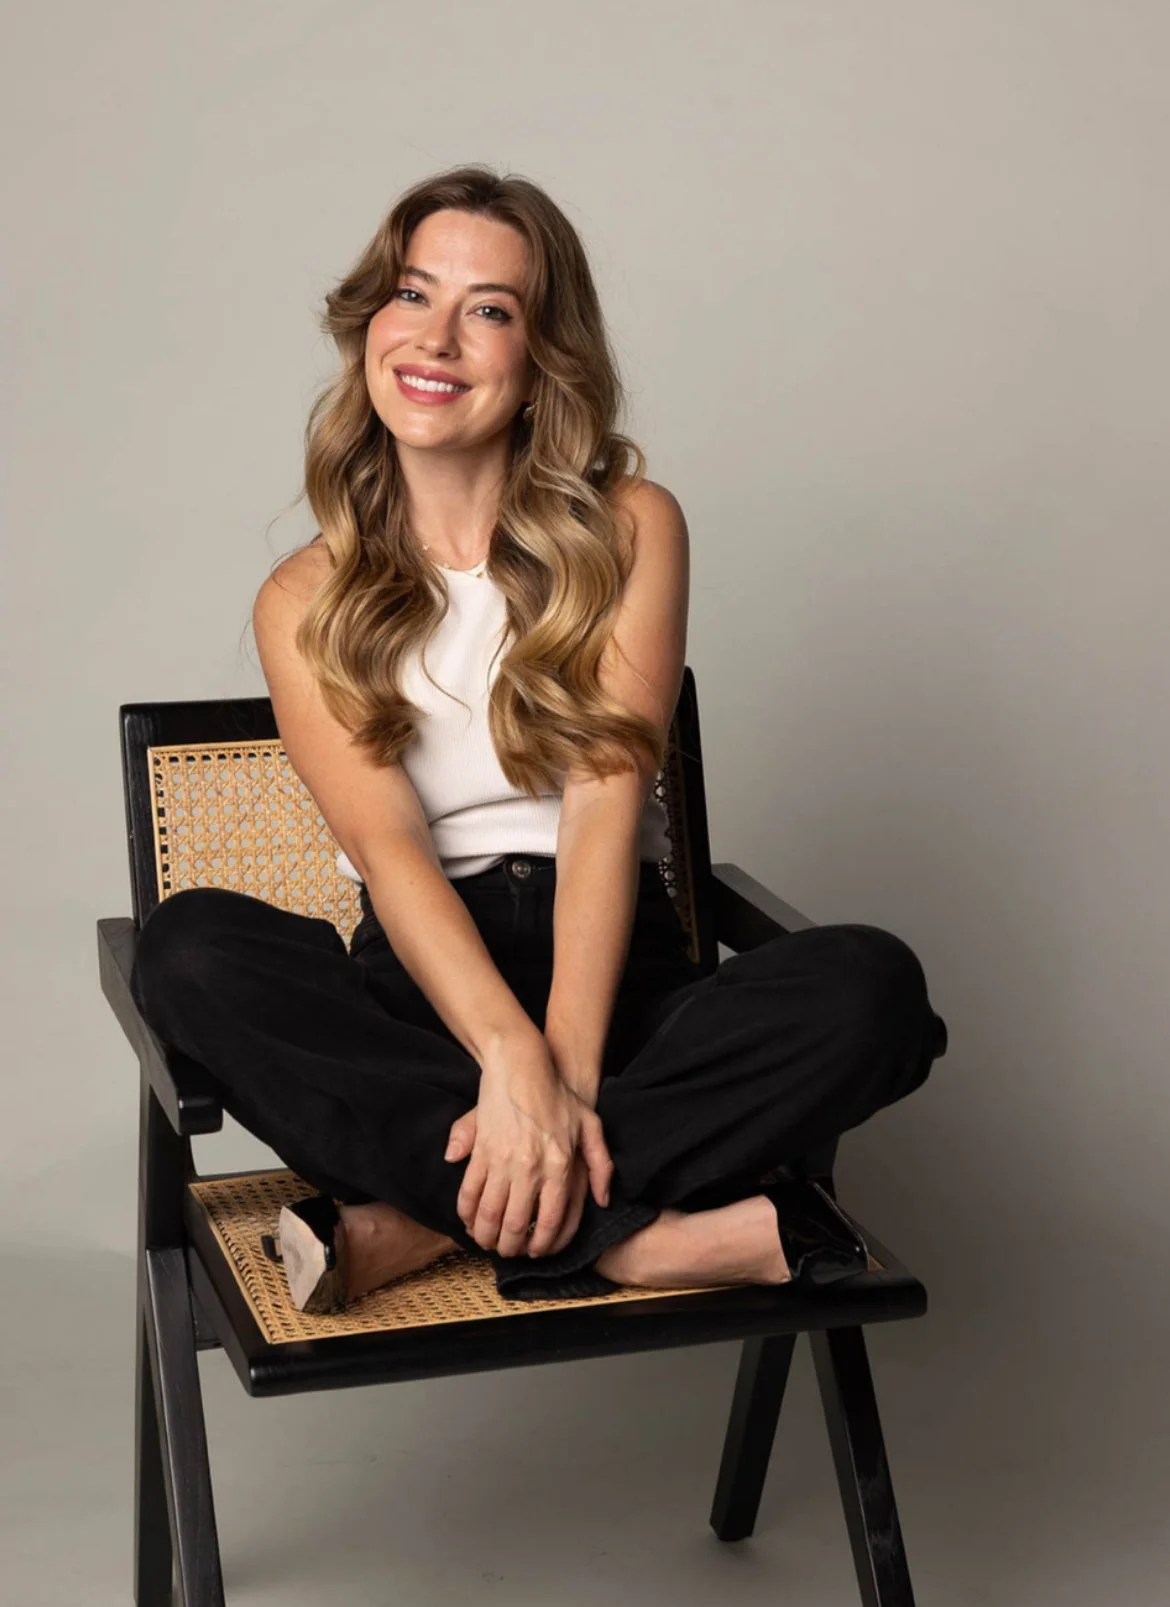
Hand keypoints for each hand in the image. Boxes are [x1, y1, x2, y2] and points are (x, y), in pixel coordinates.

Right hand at [443, 1035, 612, 1258]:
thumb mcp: (592, 1126)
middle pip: (515, 1225)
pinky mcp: (481, 1150)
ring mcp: (503, 1160)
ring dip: (484, 1236)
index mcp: (560, 1166)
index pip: (549, 1222)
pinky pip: (469, 1191)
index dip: (540, 1245)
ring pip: (488, 1214)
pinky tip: (468, 1220)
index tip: (535, 1252)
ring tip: (486, 1242)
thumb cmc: (560, 1096)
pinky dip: (466, 1212)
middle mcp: (531, 1168)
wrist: (524, 1064)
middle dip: (510, 1248)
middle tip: (508, 1252)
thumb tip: (601, 1201)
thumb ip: (601, 1166)